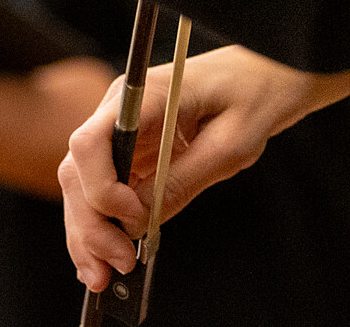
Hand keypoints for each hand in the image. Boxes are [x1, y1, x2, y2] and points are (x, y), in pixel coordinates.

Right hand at [58, 44, 349, 289]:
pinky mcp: (133, 148)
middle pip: (77, 170)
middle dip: (89, 223)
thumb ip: (183, 180)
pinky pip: (105, 188)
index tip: (134, 220)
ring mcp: (123, 128)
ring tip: (104, 276)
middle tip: (117, 266)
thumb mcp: (231, 145)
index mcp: (141, 95)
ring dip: (87, 231)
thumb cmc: (257, 95)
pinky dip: (102, 223)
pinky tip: (109, 256)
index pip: (90, 142)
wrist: (271, 72)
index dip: (101, 190)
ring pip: (82, 184)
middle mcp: (120, 109)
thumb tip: (141, 222)